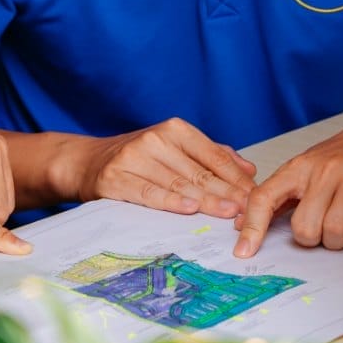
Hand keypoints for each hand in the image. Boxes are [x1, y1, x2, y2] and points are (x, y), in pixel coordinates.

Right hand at [69, 117, 255, 216]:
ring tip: (229, 213)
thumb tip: (249, 170)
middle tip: (249, 210)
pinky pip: (149, 192)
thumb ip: (211, 156)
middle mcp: (154, 139)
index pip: (214, 156)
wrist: (86, 162)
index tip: (256, 196)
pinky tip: (189, 209)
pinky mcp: (116, 178)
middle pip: (200, 172)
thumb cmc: (137, 158)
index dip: (236, 178)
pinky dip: (170, 201)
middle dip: (228, 193)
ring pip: (178, 184)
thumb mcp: (173, 149)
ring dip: (206, 201)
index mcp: (174, 129)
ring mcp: (134, 157)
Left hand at [233, 93, 342, 255]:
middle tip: (321, 227)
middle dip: (312, 239)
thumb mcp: (308, 166)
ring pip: (334, 234)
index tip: (244, 250)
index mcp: (299, 167)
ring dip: (338, 241)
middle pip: (304, 228)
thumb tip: (246, 222)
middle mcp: (323, 171)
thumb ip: (281, 196)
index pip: (264, 198)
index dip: (252, 227)